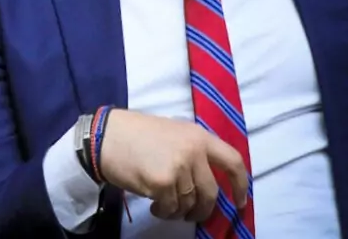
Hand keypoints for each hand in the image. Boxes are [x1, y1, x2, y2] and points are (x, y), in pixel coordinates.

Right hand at [97, 109, 248, 221]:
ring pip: (189, 203)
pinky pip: (171, 208)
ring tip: (163, 204)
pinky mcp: (163, 183)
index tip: (240, 202)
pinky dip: (163, 212)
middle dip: (203, 209)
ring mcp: (179, 167)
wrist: (106, 136)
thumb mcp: (173, 133)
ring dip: (178, 210)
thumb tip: (206, 180)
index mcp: (199, 136)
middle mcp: (193, 151)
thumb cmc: (136, 134)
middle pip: (211, 192)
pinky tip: (152, 205)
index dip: (241, 186)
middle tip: (191, 214)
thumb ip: (193, 151)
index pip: (233, 162)